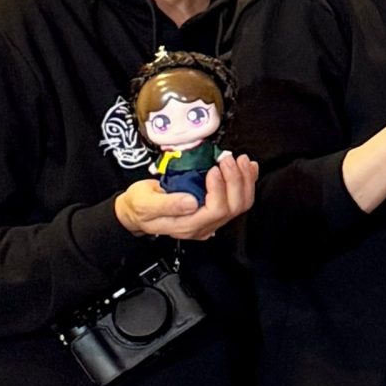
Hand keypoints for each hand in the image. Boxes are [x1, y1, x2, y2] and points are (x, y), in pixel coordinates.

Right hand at [115, 154, 257, 240]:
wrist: (137, 210)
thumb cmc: (139, 205)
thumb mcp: (145, 203)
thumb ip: (167, 204)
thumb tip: (191, 202)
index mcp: (186, 225)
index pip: (215, 211)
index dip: (219, 189)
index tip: (213, 169)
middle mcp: (203, 225)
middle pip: (233, 207)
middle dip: (235, 180)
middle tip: (227, 159)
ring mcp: (211, 219)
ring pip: (240, 203)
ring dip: (244, 179)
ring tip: (240, 160)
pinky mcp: (214, 208)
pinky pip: (239, 198)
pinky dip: (247, 181)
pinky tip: (248, 168)